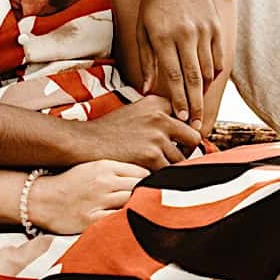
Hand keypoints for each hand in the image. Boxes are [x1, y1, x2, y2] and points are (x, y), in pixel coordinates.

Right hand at [30, 159, 150, 233]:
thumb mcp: (91, 168)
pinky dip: (127, 221)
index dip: (151, 180)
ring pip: (132, 201)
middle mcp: (104, 181)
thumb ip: (115, 170)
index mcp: (105, 166)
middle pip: (140, 185)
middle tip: (157, 201)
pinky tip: (131, 223)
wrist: (39, 198)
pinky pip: (118, 219)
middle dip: (150, 193)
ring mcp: (98, 200)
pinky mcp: (91, 219)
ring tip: (147, 214)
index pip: (140, 171)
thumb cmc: (67, 184)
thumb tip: (142, 175)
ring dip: (141, 207)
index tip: (155, 187)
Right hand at [76, 93, 198, 166]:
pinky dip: (164, 176)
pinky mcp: (151, 156)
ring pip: (182, 158)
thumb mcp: (136, 112)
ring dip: (173, 166)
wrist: (85, 143)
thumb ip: (158, 115)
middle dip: (188, 150)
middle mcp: (160, 116)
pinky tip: (152, 176)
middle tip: (176, 158)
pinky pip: (169, 171)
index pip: (189, 118)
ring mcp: (156, 136)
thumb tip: (185, 128)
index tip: (181, 142)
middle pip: (194, 138)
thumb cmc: (109, 131)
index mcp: (157, 103)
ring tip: (158, 169)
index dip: (186, 133)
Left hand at [140, 0, 228, 133]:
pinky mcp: (216, 24)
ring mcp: (204, 29)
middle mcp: (186, 35)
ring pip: (208, 69)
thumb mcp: (142, 29)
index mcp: (163, 38)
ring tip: (200, 108)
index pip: (173, 78)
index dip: (178, 102)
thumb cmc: (153, 1)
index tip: (182, 120)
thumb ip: (146, 60)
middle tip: (197, 127)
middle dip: (195, 105)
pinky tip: (209, 82)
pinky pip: (219, 55)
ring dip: (204, 91)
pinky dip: (215, 71)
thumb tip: (147, 89)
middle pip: (193, 79)